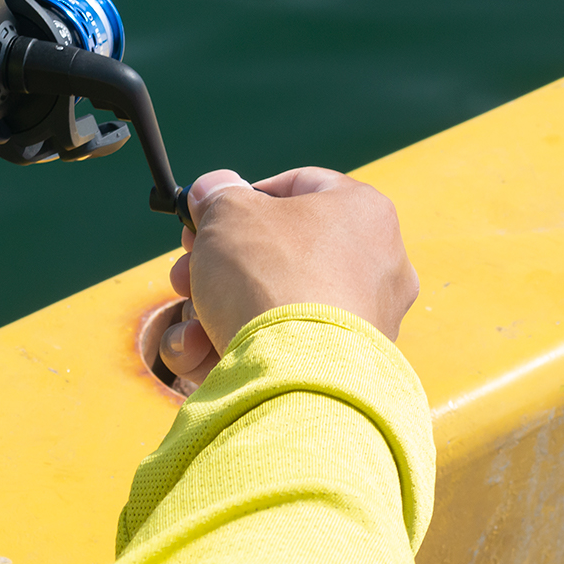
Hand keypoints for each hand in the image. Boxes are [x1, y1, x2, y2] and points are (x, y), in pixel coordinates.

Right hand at [159, 167, 418, 386]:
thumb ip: (216, 194)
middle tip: (187, 271)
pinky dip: (237, 348)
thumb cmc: (270, 276)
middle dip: (221, 263)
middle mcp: (377, 265)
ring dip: (218, 310)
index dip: (243, 197)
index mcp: (363, 211)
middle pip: (280, 252)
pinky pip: (283, 349)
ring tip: (188, 324)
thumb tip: (210, 191)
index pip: (298, 187)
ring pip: (274, 304)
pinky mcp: (346, 370)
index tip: (206, 216)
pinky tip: (201, 353)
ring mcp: (366, 322)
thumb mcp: (228, 212)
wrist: (297, 376)